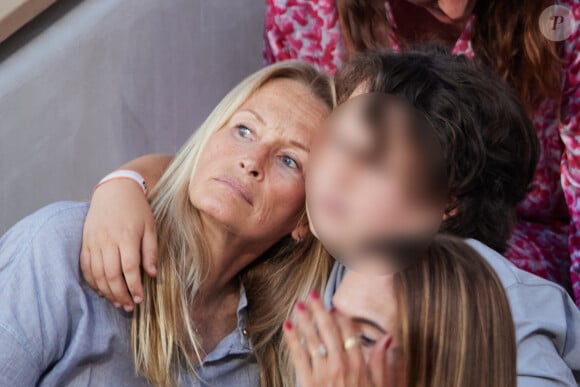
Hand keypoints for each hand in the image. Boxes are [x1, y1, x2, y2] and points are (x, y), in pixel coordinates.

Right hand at [80, 179, 157, 310]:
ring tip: (117, 302)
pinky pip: (86, 267)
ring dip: (107, 292)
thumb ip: (151, 251)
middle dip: (120, 295)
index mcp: (126, 237)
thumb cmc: (137, 209)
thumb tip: (152, 275)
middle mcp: (108, 241)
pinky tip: (102, 290)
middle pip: (111, 275)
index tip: (140, 300)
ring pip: (97, 274)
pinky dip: (93, 282)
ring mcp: (94, 242)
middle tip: (128, 307)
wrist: (115, 190)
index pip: (129, 269)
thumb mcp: (150, 227)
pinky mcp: (86, 242)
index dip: (134, 287)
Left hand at [283, 290, 400, 386]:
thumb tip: (387, 339)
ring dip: (304, 320)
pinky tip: (287, 326)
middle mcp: (341, 366)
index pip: (348, 333)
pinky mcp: (308, 382)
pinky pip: (299, 356)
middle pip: (329, 331)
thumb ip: (382, 363)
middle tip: (312, 295)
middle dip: (319, 310)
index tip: (333, 305)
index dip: (339, 317)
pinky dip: (292, 339)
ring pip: (312, 340)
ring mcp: (323, 374)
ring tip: (298, 305)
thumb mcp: (381, 386)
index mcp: (359, 366)